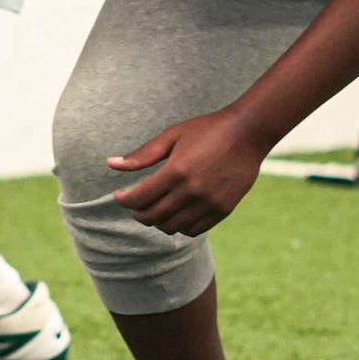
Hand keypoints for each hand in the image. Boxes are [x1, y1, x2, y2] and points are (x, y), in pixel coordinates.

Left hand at [107, 109, 267, 235]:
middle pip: (152, 216)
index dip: (124, 200)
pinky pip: (193, 230)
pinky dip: (179, 226)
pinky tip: (176, 213)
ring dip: (157, 222)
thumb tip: (110, 164)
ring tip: (155, 209)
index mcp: (176, 171)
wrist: (248, 133)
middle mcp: (192, 191)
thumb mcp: (172, 135)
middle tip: (134, 206)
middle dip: (137, 213)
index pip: (139, 198)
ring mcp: (209, 203)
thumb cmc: (207, 130)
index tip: (119, 196)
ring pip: (171, 227)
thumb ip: (142, 154)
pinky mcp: (223, 210)